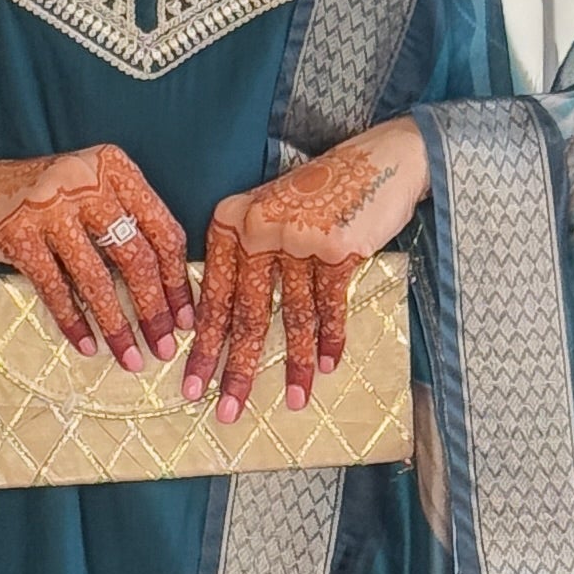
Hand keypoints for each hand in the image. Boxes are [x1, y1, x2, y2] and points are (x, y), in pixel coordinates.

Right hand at [0, 144, 192, 368]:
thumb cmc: (28, 201)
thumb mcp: (81, 196)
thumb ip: (118, 225)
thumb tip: (164, 292)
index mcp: (112, 167)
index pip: (161, 228)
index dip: (177, 279)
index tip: (187, 318)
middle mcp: (84, 177)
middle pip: (135, 254)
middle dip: (154, 309)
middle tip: (164, 347)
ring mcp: (49, 203)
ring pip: (97, 277)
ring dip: (116, 325)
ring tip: (130, 357)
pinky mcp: (17, 231)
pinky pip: (55, 288)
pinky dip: (72, 321)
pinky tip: (85, 346)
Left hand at [182, 120, 430, 421]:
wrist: (379, 161)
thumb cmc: (321, 193)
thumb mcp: (270, 213)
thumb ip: (248, 257)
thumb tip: (230, 326)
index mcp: (231, 221)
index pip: (214, 296)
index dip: (204, 346)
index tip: (193, 386)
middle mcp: (257, 228)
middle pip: (245, 314)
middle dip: (236, 369)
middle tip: (228, 412)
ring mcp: (296, 237)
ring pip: (291, 317)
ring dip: (293, 365)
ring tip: (293, 402)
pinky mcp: (335, 246)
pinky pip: (329, 306)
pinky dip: (330, 340)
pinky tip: (326, 367)